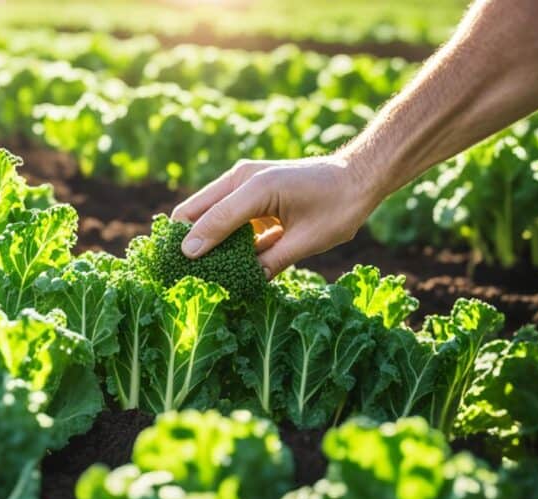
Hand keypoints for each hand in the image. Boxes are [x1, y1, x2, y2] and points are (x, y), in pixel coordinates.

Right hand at [170, 155, 377, 278]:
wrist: (359, 177)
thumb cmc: (338, 206)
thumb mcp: (306, 240)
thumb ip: (270, 261)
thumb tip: (241, 283)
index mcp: (254, 186)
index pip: (210, 220)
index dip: (193, 248)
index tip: (179, 272)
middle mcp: (241, 178)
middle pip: (192, 210)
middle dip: (185, 240)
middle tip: (178, 270)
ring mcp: (242, 180)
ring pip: (204, 211)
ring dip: (201, 237)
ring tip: (200, 268)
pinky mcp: (248, 189)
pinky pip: (222, 212)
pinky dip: (219, 234)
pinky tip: (228, 258)